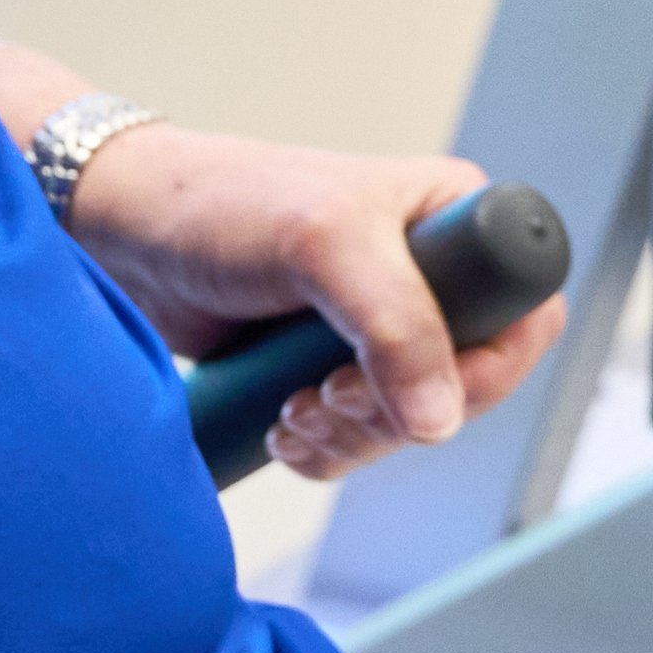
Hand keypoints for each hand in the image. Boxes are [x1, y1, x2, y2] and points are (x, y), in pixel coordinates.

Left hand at [61, 125, 576, 485]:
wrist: (126, 233)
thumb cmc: (218, 202)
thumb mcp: (323, 245)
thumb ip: (396, 328)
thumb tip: (440, 420)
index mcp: (453, 217)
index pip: (527, 314)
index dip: (486, 369)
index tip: (415, 385)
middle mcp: (427, 273)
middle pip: (471, 387)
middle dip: (399, 413)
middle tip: (331, 395)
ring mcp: (379, 326)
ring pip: (414, 424)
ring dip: (355, 439)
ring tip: (294, 410)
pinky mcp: (331, 367)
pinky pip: (361, 438)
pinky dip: (327, 450)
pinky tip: (283, 425)